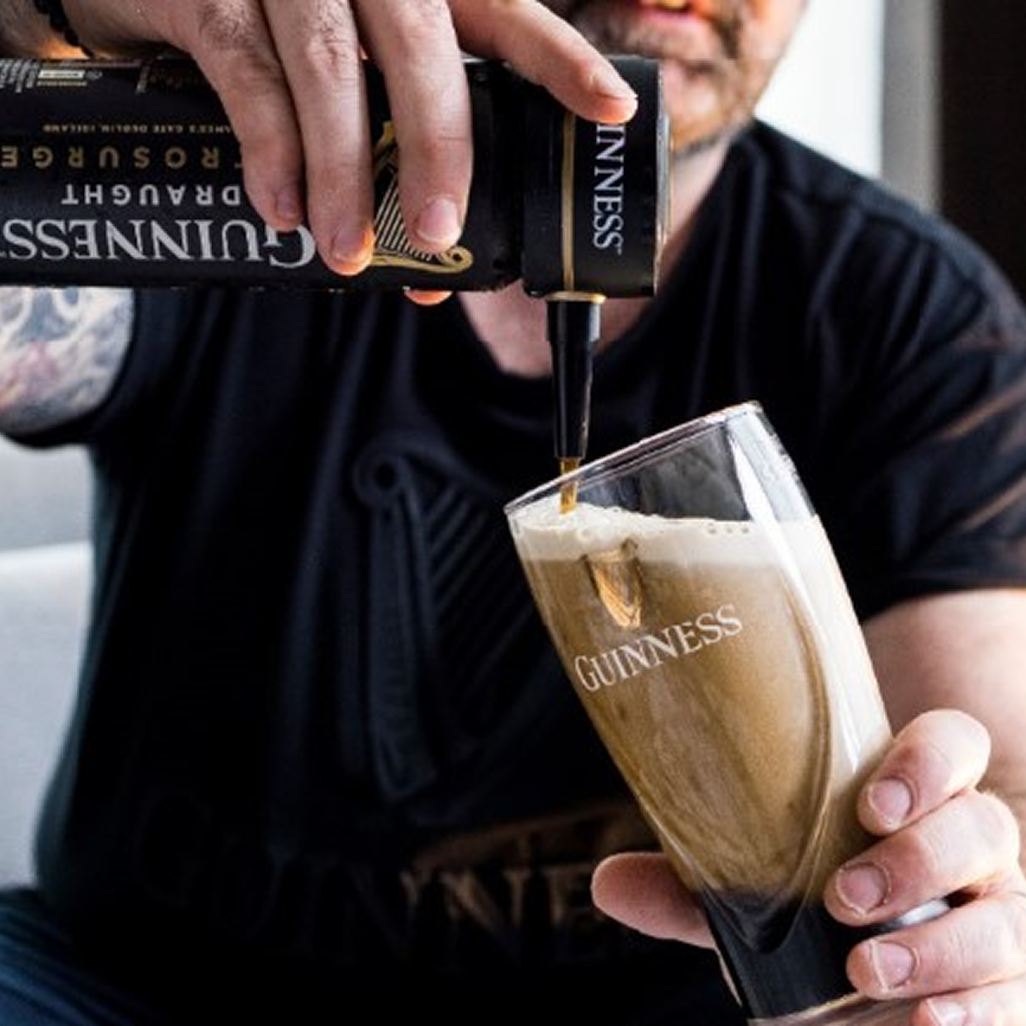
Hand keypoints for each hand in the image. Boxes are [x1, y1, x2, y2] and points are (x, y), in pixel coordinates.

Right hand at [67, 0, 637, 281]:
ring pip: (330, 67)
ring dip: (344, 171)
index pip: (501, 12)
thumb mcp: (346, 62)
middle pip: (422, 45)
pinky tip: (282, 208)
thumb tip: (435, 260)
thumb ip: (390, 135)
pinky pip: (244, 69)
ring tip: (347, 252)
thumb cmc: (265, 30)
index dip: (557, 60)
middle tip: (439, 233)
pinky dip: (269, 147)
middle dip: (437, 147)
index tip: (610, 109)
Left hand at [592, 709, 1025, 1023]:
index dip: (926, 763)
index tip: (870, 803)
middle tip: (842, 898)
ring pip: (1006, 916)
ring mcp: (999, 912)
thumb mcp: (760, 893)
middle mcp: (971, 847)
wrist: (869, 963)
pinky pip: (1019, 995)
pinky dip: (982, 1011)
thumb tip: (605, 883)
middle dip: (916, 862)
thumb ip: (697, 889)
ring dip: (940, 946)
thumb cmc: (817, 905)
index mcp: (915, 796)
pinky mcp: (1008, 981)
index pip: (950, 744)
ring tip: (866, 970)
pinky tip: (932, 1023)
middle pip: (980, 827)